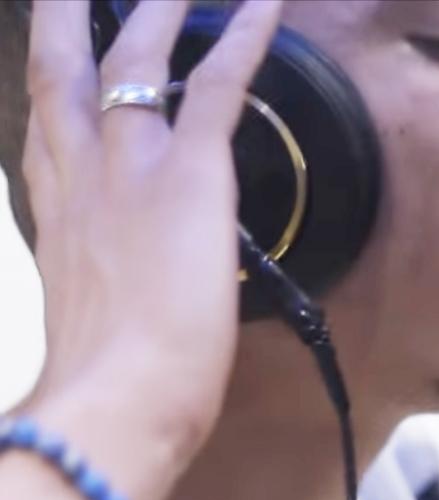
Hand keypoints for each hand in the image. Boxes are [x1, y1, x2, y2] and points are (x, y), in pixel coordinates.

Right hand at [18, 0, 282, 499]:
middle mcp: (81, 179)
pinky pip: (218, 86)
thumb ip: (98, 299)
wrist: (122, 399)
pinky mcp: (187, 174)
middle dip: (65, 20)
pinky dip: (243, 38)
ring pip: (137, 61)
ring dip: (157, 8)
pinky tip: (266, 4)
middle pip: (62, 73)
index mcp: (59, 220)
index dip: (55, 93)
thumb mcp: (87, 331)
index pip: (50, 137)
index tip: (60, 60)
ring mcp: (130, 168)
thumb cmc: (108, 386)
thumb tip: (117, 311)